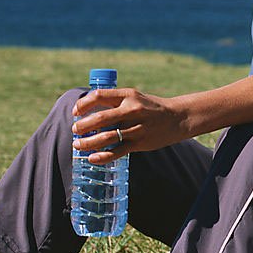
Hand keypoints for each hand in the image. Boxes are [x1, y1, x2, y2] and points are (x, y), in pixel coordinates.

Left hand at [71, 88, 187, 164]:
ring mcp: (136, 127)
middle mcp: (132, 110)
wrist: (177, 118)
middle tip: (75, 131)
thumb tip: (89, 110)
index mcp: (128, 95)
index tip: (75, 112)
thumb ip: (115, 101)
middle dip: (82, 126)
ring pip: (106, 137)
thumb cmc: (151, 108)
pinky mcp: (139, 142)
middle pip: (100, 118)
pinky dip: (102, 156)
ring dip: (88, 143)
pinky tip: (92, 158)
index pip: (99, 95)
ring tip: (78, 146)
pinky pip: (117, 151)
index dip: (83, 104)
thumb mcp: (135, 97)